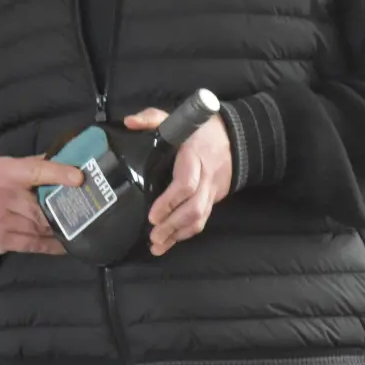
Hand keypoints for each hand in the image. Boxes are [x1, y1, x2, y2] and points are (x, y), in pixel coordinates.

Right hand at [0, 155, 84, 254]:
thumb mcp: (7, 166)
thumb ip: (35, 165)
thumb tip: (69, 164)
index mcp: (4, 172)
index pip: (34, 171)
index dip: (58, 174)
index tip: (79, 178)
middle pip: (40, 207)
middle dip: (62, 210)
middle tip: (85, 209)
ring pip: (40, 227)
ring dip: (58, 228)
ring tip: (76, 226)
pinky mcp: (0, 240)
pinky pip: (34, 244)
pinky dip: (52, 245)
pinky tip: (64, 244)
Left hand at [123, 109, 232, 255]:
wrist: (235, 137)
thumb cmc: (200, 130)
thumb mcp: (175, 118)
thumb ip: (151, 118)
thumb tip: (129, 122)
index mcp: (194, 158)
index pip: (186, 184)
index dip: (170, 202)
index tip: (153, 214)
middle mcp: (205, 178)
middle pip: (194, 208)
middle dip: (173, 225)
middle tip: (154, 235)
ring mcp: (211, 191)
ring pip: (200, 218)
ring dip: (179, 234)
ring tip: (158, 245)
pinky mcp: (213, 199)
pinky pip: (203, 219)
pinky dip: (187, 233)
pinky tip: (171, 241)